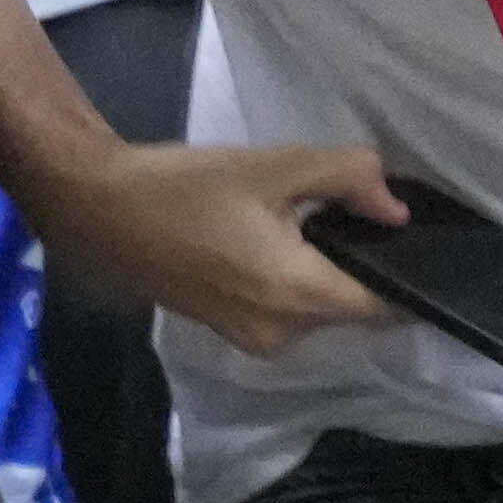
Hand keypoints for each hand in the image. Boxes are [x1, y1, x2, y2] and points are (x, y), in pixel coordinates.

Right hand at [36, 128, 403, 355]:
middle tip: (342, 213)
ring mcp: (250, 337)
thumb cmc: (181, 185)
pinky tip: (265, 242)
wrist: (94, 207)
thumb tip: (394, 210)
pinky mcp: (228, 331)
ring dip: (321, 275)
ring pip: (318, 311)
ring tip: (300, 224)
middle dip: (356, 265)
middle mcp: (281, 331)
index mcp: (298, 293)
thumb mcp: (272, 165)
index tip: (405, 238)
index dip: (408, 272)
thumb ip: (350, 177)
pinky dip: (290, 284)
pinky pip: (286, 314)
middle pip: (353, 308)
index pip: (388, 305)